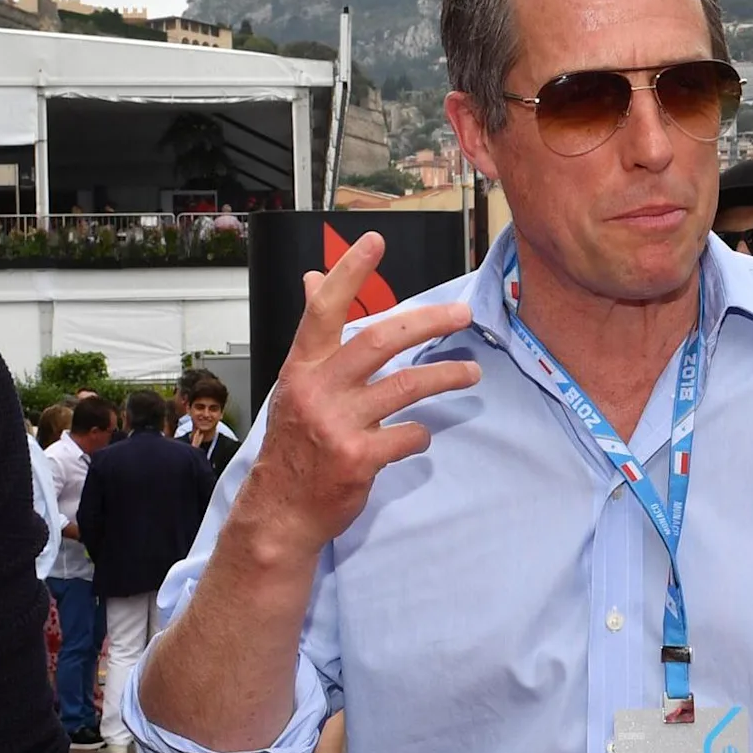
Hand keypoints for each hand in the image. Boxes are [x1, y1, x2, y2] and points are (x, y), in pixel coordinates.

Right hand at [230, 234, 480, 555]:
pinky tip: (422, 434)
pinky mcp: (359, 459)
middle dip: (427, 322)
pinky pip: (409, 434)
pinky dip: (421, 432)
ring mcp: (338, 425)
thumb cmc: (295, 444)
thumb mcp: (296, 384)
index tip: (375, 241)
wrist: (282, 511)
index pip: (325, 309)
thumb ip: (316, 337)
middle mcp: (318, 390)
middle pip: (380, 340)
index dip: (349, 273)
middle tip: (462, 314)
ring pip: (406, 386)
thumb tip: (315, 278)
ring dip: (445, 376)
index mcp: (302, 367)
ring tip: (470, 373)